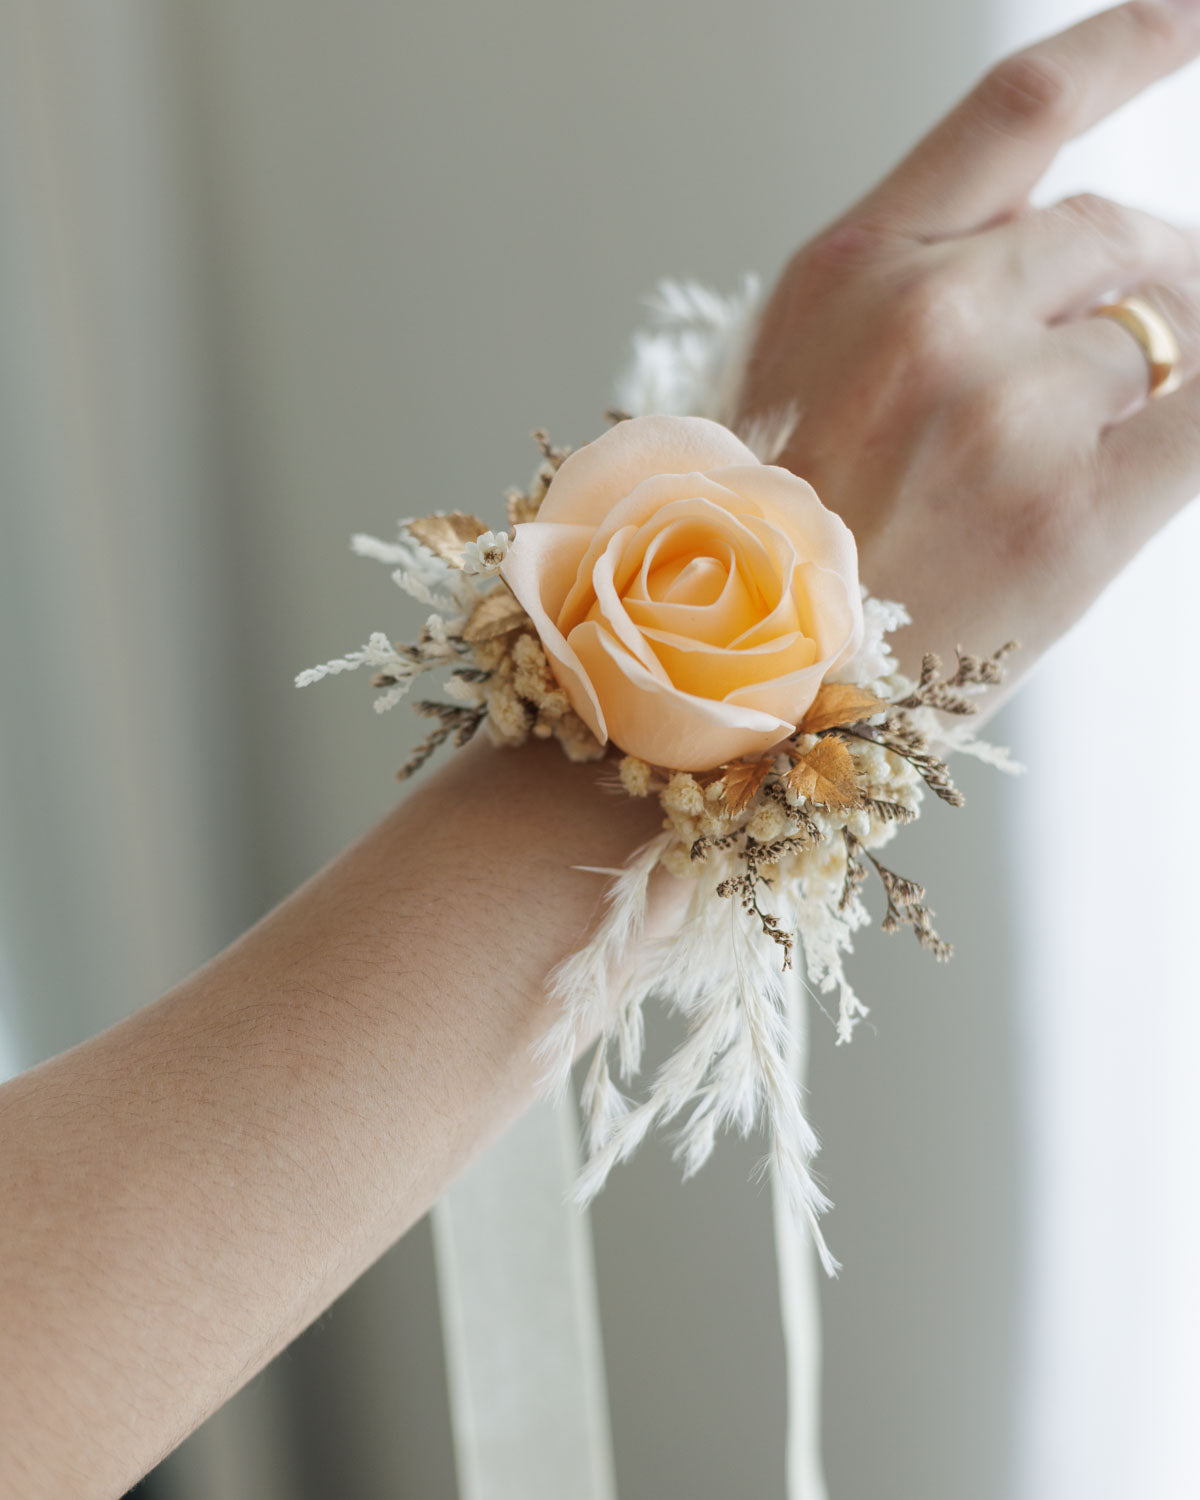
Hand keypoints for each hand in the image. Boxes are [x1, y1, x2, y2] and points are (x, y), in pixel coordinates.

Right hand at [736, 0, 1199, 687]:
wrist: (735, 704)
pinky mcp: (1072, 511)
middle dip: (1151, 275)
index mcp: (847, 269)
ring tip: (1097, 451)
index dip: (1126, 42)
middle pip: (1109, 230)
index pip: (1018, 107)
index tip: (1187, 12)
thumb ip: (908, 298)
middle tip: (1153, 336)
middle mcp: (924, 313)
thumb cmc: (759, 555)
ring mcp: (1000, 408)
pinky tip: (1195, 422)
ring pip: (1155, 336)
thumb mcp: (794, 383)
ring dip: (1157, 379)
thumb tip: (1060, 258)